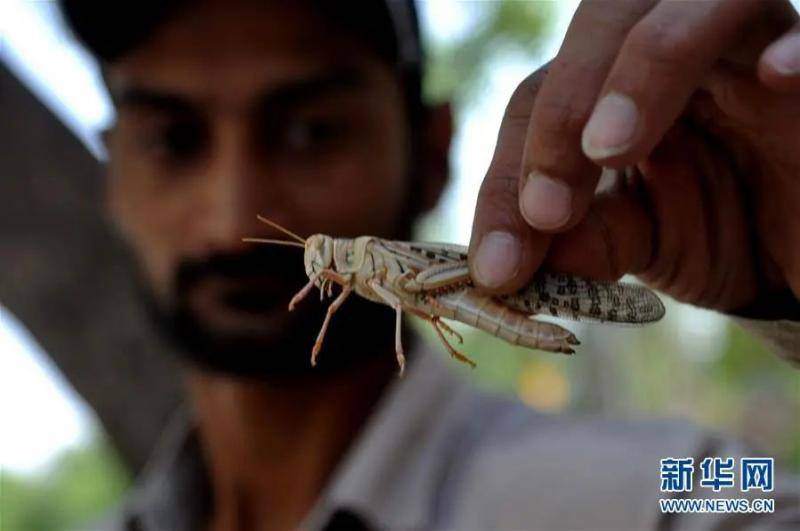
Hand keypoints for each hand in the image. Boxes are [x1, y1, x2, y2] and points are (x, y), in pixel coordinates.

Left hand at [468, 0, 799, 312]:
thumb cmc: (718, 231)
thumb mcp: (637, 242)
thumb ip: (583, 240)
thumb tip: (509, 263)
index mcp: (617, 84)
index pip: (542, 96)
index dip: (508, 177)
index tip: (497, 267)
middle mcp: (679, 52)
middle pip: (606, 21)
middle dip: (561, 112)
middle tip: (545, 211)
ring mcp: (752, 48)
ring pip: (699, 3)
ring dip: (645, 68)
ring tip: (608, 149)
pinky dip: (798, 47)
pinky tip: (774, 76)